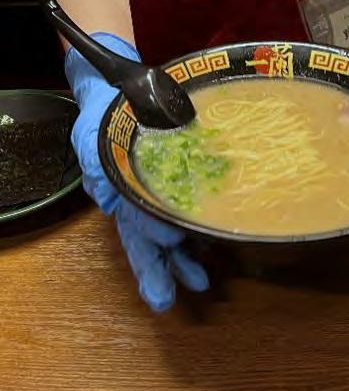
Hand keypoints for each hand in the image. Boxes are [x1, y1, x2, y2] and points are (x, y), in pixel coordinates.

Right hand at [67, 33, 208, 311]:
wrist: (122, 90)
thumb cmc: (106, 116)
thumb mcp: (93, 135)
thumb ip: (99, 167)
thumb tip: (109, 203)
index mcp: (118, 191)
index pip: (133, 220)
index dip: (151, 232)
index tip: (171, 242)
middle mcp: (139, 198)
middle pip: (147, 241)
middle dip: (158, 271)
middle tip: (165, 301)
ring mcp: (160, 192)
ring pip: (169, 233)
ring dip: (182, 260)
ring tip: (200, 283)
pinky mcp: (180, 181)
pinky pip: (189, 211)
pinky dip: (199, 232)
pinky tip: (214, 249)